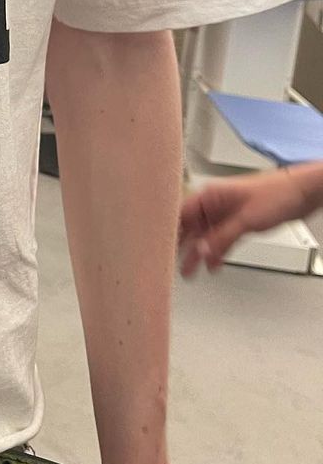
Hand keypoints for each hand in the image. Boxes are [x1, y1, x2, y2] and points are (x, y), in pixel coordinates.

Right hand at [179, 170, 305, 274]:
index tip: (161, 246)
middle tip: (171, 263)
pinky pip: (220, 240)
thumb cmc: (278, 194)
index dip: (169, 229)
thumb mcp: (246, 220)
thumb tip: (202, 251)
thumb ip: (222, 237)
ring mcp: (226, 214)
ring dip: (198, 252)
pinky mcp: (237, 223)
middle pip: (190, 226)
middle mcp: (215, 204)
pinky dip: (215, 252)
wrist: (302, 193)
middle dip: (181, 245)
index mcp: (211, 195)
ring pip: (205, 236)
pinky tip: (212, 265)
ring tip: (188, 271)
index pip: (181, 213)